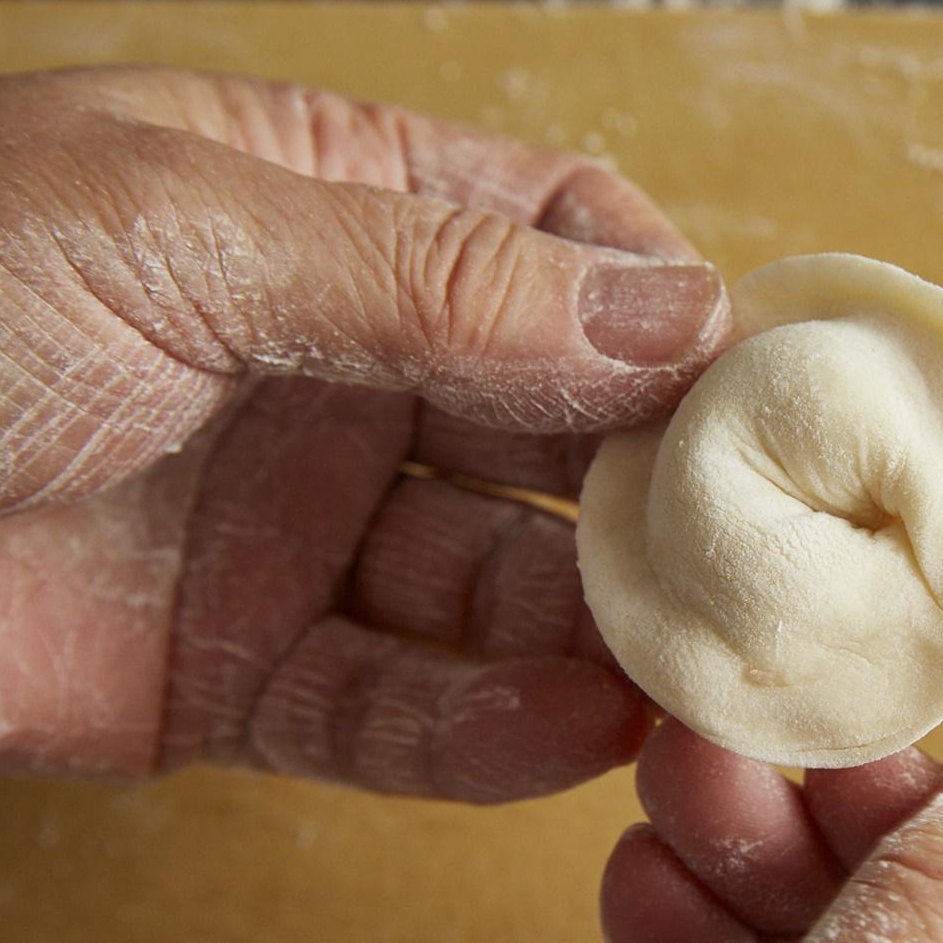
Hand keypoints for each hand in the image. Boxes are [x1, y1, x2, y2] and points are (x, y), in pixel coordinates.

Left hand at [0, 67, 729, 797]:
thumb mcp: (179, 231)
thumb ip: (437, 280)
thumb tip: (673, 317)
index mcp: (319, 211)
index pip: (551, 239)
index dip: (663, 301)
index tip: (758, 375)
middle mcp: (331, 367)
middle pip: (553, 423)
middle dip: (658, 481)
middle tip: (763, 543)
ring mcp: (295, 526)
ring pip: (497, 584)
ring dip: (598, 625)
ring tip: (692, 662)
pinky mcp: (243, 674)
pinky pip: (397, 708)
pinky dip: (489, 731)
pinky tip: (572, 731)